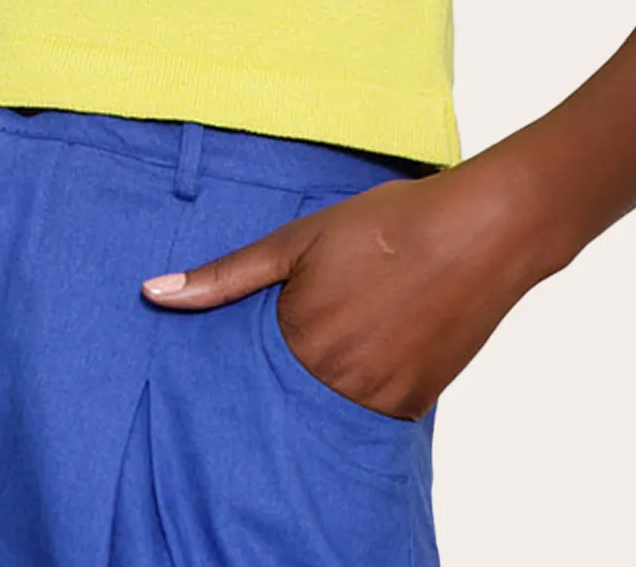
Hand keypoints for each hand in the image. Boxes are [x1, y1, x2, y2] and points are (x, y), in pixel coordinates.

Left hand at [141, 148, 557, 419]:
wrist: (482, 230)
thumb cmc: (387, 224)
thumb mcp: (297, 239)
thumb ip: (225, 276)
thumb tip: (153, 294)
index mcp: (299, 341)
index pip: (243, 376)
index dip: (243, 357)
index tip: (248, 341)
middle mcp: (336, 383)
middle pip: (286, 396)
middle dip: (284, 372)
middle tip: (308, 328)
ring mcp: (380, 399)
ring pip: (328, 406)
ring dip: (325, 380)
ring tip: (344, 330)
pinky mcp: (415, 405)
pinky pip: (370, 411)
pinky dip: (363, 386)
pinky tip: (375, 341)